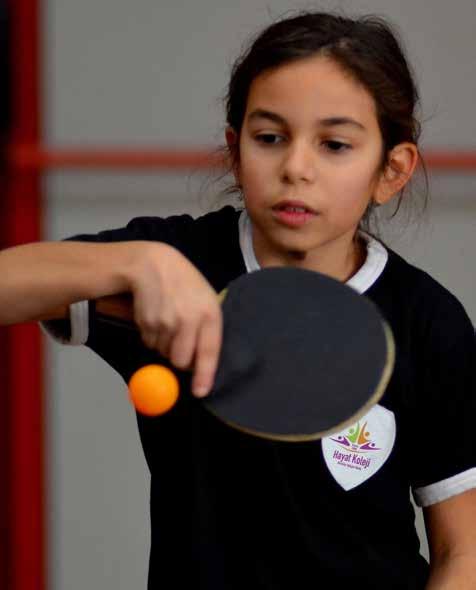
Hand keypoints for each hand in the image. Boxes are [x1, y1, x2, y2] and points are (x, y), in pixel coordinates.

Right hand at [127, 242, 221, 397]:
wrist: (153, 264)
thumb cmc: (185, 283)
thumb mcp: (205, 298)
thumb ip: (207, 327)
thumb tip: (200, 363)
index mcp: (210, 313)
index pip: (209, 351)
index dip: (204, 375)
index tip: (200, 392)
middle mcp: (189, 320)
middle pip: (181, 361)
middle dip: (180, 359)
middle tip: (180, 342)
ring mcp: (166, 322)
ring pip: (164, 353)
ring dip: (165, 345)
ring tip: (168, 320)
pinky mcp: (147, 322)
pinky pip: (150, 343)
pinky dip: (153, 336)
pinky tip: (157, 316)